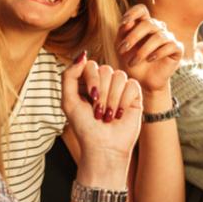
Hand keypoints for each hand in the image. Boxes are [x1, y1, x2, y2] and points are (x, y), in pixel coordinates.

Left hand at [62, 52, 142, 169]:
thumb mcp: (68, 101)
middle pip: (106, 69)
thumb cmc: (84, 127)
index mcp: (87, 82)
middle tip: (99, 112)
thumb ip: (69, 75)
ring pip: (119, 76)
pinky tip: (120, 114)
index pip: (90, 64)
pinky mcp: (134, 96)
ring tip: (109, 116)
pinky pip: (132, 85)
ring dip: (112, 100)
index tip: (90, 98)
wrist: (103, 147)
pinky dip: (124, 101)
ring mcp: (120, 88)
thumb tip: (83, 54)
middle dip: (102, 93)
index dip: (92, 79)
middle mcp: (104, 82)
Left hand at [116, 5, 182, 93]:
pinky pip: (171, 45)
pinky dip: (158, 52)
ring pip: (158, 36)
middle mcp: (158, 28)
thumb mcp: (122, 47)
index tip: (124, 23)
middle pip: (148, 23)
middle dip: (133, 37)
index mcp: (144, 24)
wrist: (143, 82)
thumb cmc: (131, 63)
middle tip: (122, 50)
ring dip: (143, 50)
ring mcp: (169, 37)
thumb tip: (128, 22)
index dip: (133, 13)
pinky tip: (150, 59)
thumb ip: (122, 33)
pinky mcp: (177, 49)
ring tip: (133, 62)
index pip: (142, 10)